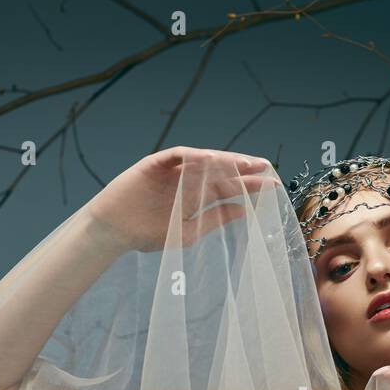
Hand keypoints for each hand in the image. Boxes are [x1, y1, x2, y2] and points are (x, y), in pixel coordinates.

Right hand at [83, 146, 281, 252]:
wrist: (115, 232)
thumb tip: (244, 210)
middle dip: (243, 168)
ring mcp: (173, 171)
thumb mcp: (189, 231)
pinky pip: (177, 155)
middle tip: (265, 168)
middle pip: (221, 170)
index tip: (274, 187)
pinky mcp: (155, 164)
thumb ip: (215, 219)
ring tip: (244, 163)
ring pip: (203, 160)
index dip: (251, 186)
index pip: (230, 187)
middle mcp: (189, 181)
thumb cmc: (148, 234)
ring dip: (223, 160)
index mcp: (198, 197)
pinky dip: (192, 156)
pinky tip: (209, 158)